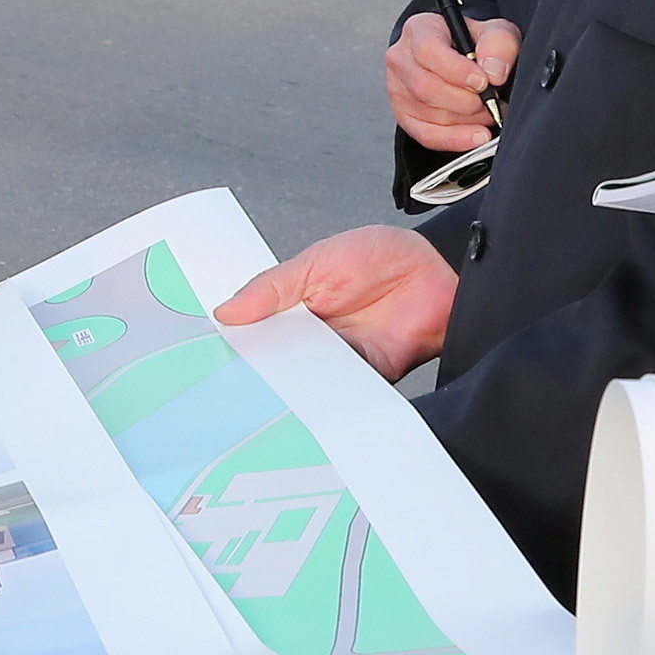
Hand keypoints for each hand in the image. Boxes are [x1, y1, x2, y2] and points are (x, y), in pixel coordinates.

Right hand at [215, 224, 456, 380]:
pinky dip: (332, 397)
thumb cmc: (380, 255)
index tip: (215, 359)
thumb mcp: (314, 262)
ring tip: (272, 396)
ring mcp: (342, 358)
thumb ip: (271, 289)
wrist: (439, 269)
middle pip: (279, 363)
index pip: (257, 333)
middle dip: (261, 374)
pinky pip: (345, 392)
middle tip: (237, 386)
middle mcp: (315, 337)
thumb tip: (228, 311)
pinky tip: (315, 400)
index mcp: (294, 308)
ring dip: (295, 387)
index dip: (237, 346)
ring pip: (308, 381)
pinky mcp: (370, 375)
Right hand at [390, 11, 518, 153]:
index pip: (427, 50)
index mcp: (420, 30)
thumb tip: (493, 73)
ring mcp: (399, 88)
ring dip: (466, 119)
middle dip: (466, 100)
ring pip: (429, 113)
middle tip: (492, 101)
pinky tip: (475, 136)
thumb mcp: (496, 32)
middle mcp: (401, 58)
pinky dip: (455, 139)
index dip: (456, 70)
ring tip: (488, 112)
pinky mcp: (404, 114)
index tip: (482, 82)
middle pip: (426, 87)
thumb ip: (499, 45)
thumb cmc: (476, 44)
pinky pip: (426, 134)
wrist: (467, 61)